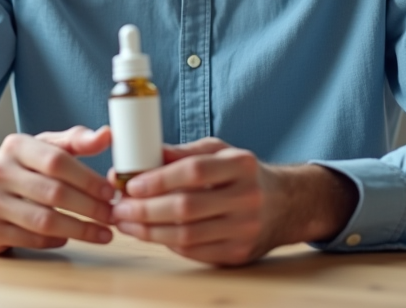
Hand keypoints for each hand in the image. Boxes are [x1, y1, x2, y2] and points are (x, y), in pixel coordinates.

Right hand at [0, 125, 115, 253]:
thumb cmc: (14, 169)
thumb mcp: (39, 147)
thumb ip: (74, 141)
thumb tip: (107, 135)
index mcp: (14, 146)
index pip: (57, 161)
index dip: (88, 178)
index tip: (110, 192)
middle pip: (53, 193)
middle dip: (90, 208)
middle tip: (113, 216)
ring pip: (43, 221)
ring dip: (80, 230)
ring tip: (103, 234)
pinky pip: (29, 239)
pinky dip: (55, 240)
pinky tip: (69, 237)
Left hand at [110, 137, 357, 265]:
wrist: (286, 204)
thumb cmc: (243, 173)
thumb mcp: (219, 151)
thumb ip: (182, 152)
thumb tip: (140, 156)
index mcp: (241, 164)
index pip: (193, 171)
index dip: (158, 179)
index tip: (130, 184)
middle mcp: (247, 197)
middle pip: (186, 208)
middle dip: (145, 210)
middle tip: (119, 208)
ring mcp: (245, 229)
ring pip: (187, 236)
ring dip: (149, 232)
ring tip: (127, 223)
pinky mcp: (239, 254)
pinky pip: (195, 252)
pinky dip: (167, 244)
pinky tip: (150, 234)